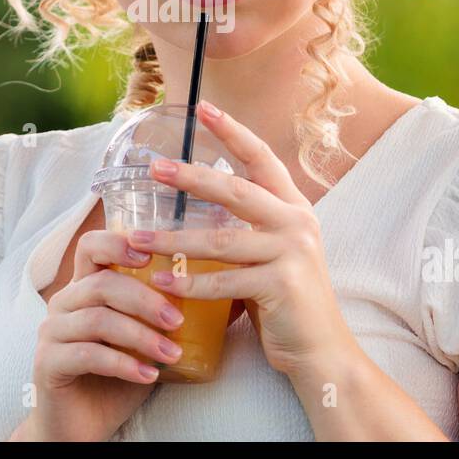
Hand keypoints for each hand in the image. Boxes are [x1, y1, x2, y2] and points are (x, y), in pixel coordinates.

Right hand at [27, 227, 186, 440]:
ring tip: (171, 354)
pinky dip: (123, 364)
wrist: (81, 426)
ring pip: (97, 318)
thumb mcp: (147, 341)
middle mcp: (63, 303)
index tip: (153, 254)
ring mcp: (51, 332)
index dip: (119, 242)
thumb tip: (231, 298)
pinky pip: (87, 354)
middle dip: (145, 299)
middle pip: (102, 282)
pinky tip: (149, 376)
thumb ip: (171, 316)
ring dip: (140, 335)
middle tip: (177, 320)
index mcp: (84, 287)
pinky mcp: (47, 362)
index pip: (91, 246)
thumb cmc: (117, 378)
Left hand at [131, 100, 354, 377]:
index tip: (202, 107)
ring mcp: (291, 253)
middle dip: (191, 177)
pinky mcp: (281, 286)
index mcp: (293, 208)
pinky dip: (189, 283)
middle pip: (235, 191)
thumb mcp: (270, 254)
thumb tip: (198, 207)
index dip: (232, 131)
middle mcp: (296, 223)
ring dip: (173, 240)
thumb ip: (245, 229)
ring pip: (220, 240)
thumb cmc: (286, 301)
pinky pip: (224, 282)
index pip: (261, 158)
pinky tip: (161, 282)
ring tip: (137, 239)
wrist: (322, 350)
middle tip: (154, 168)